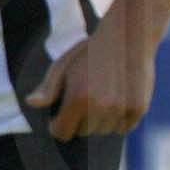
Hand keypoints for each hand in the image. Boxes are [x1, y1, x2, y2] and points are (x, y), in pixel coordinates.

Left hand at [28, 10, 153, 137]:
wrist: (129, 36)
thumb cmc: (92, 51)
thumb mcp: (64, 65)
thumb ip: (47, 89)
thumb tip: (30, 103)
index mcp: (77, 100)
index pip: (61, 133)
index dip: (59, 124)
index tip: (62, 114)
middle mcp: (99, 109)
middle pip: (83, 133)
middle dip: (81, 120)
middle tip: (88, 96)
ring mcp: (121, 110)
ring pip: (104, 131)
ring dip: (101, 121)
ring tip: (104, 95)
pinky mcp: (138, 109)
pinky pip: (124, 128)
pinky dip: (120, 119)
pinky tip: (119, 99)